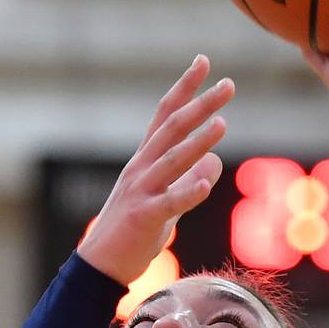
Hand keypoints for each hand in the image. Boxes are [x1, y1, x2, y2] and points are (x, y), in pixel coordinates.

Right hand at [77, 57, 233, 285]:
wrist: (100, 265)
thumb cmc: (133, 232)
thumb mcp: (165, 201)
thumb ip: (188, 179)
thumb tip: (215, 161)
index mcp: (145, 161)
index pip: (165, 115)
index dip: (185, 88)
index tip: (203, 62)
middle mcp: (141, 169)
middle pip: (172, 129)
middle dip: (200, 105)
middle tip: (228, 85)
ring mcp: (141, 192)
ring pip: (171, 161)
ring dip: (197, 141)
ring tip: (222, 124)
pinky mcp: (144, 218)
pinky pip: (169, 203)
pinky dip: (187, 192)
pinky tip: (206, 185)